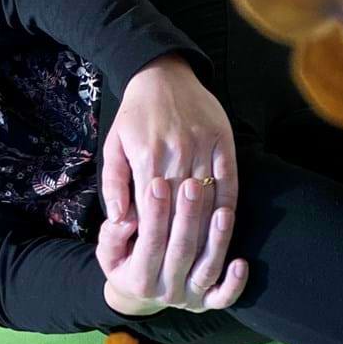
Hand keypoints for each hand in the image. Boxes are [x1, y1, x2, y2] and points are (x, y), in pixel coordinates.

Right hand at [96, 176, 249, 317]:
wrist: (141, 296)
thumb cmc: (125, 263)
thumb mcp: (108, 251)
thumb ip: (112, 235)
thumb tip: (125, 218)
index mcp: (139, 280)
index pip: (150, 243)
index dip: (154, 214)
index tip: (157, 183)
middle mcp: (166, 292)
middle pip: (181, 253)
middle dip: (187, 218)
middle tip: (193, 185)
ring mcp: (189, 299)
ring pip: (207, 270)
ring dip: (217, 241)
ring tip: (223, 212)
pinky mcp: (207, 303)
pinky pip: (224, 297)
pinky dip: (235, 283)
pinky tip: (241, 262)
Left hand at [101, 56, 239, 245]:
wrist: (161, 74)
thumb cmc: (133, 116)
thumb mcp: (112, 147)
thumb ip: (114, 185)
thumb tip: (120, 221)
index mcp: (147, 156)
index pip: (152, 209)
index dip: (154, 238)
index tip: (153, 262)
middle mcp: (177, 152)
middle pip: (182, 209)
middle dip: (181, 242)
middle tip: (181, 269)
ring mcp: (203, 146)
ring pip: (208, 198)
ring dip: (206, 230)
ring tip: (203, 257)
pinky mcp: (223, 140)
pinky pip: (230, 180)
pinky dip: (228, 205)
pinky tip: (225, 225)